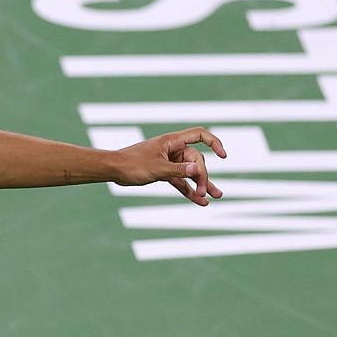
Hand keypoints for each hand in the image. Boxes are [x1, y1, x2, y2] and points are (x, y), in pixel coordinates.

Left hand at [112, 127, 226, 205]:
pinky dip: (188, 190)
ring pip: (190, 173)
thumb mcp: (157, 169)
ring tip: (215, 196)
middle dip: (202, 176)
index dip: (214, 143)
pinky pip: (180, 181)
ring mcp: (170, 162)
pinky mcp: (164, 173)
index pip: (200, 135)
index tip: (223, 156)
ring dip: (201, 184)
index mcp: (173, 141)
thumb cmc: (132, 164)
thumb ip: (178, 170)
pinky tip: (199, 201)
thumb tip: (198, 170)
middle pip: (197, 160)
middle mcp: (174, 150)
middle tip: (204, 192)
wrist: (114, 170)